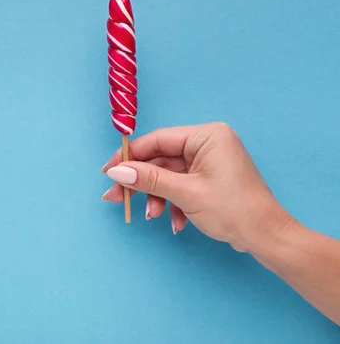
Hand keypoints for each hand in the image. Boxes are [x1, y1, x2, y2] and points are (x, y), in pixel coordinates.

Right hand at [102, 122, 293, 251]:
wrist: (266, 237)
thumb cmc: (233, 210)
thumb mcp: (185, 192)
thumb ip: (149, 179)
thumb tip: (116, 171)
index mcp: (206, 136)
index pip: (157, 140)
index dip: (130, 156)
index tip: (108, 172)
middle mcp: (207, 143)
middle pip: (160, 159)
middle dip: (141, 183)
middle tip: (116, 198)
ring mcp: (209, 161)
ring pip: (168, 175)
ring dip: (157, 197)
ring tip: (153, 216)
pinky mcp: (209, 178)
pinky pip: (180, 185)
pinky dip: (173, 203)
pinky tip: (176, 222)